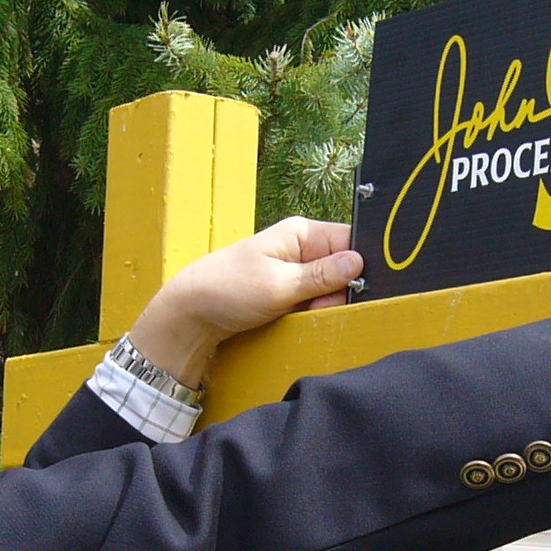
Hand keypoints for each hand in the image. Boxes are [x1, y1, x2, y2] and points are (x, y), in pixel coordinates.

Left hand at [127, 217, 363, 384]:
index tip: (348, 290)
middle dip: (335, 293)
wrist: (191, 313)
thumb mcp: (280, 285)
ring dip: (320, 306)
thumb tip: (359, 262)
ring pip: (330, 288)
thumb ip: (322, 275)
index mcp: (302, 232)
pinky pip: (313, 299)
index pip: (350, 240)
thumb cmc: (228, 290)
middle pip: (344, 268)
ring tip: (296, 313)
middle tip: (311, 306)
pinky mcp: (288, 288)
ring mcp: (295, 267)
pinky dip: (308, 312)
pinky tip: (292, 317)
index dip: (357, 266)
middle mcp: (301, 246)